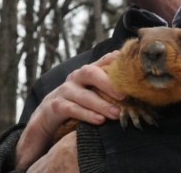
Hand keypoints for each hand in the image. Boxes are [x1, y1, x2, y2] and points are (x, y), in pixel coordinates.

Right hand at [15, 51, 124, 169]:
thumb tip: (134, 87)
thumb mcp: (93, 93)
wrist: (46, 119)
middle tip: (124, 95)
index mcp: (87, 73)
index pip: (103, 61)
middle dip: (108, 82)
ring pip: (84, 95)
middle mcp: (76, 78)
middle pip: (91, 72)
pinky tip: (99, 120)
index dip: (116, 60)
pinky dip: (87, 115)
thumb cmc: (77, 105)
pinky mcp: (56, 107)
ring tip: (116, 114)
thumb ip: (109, 87)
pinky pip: (72, 109)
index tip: (131, 66)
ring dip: (101, 105)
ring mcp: (64, 91)